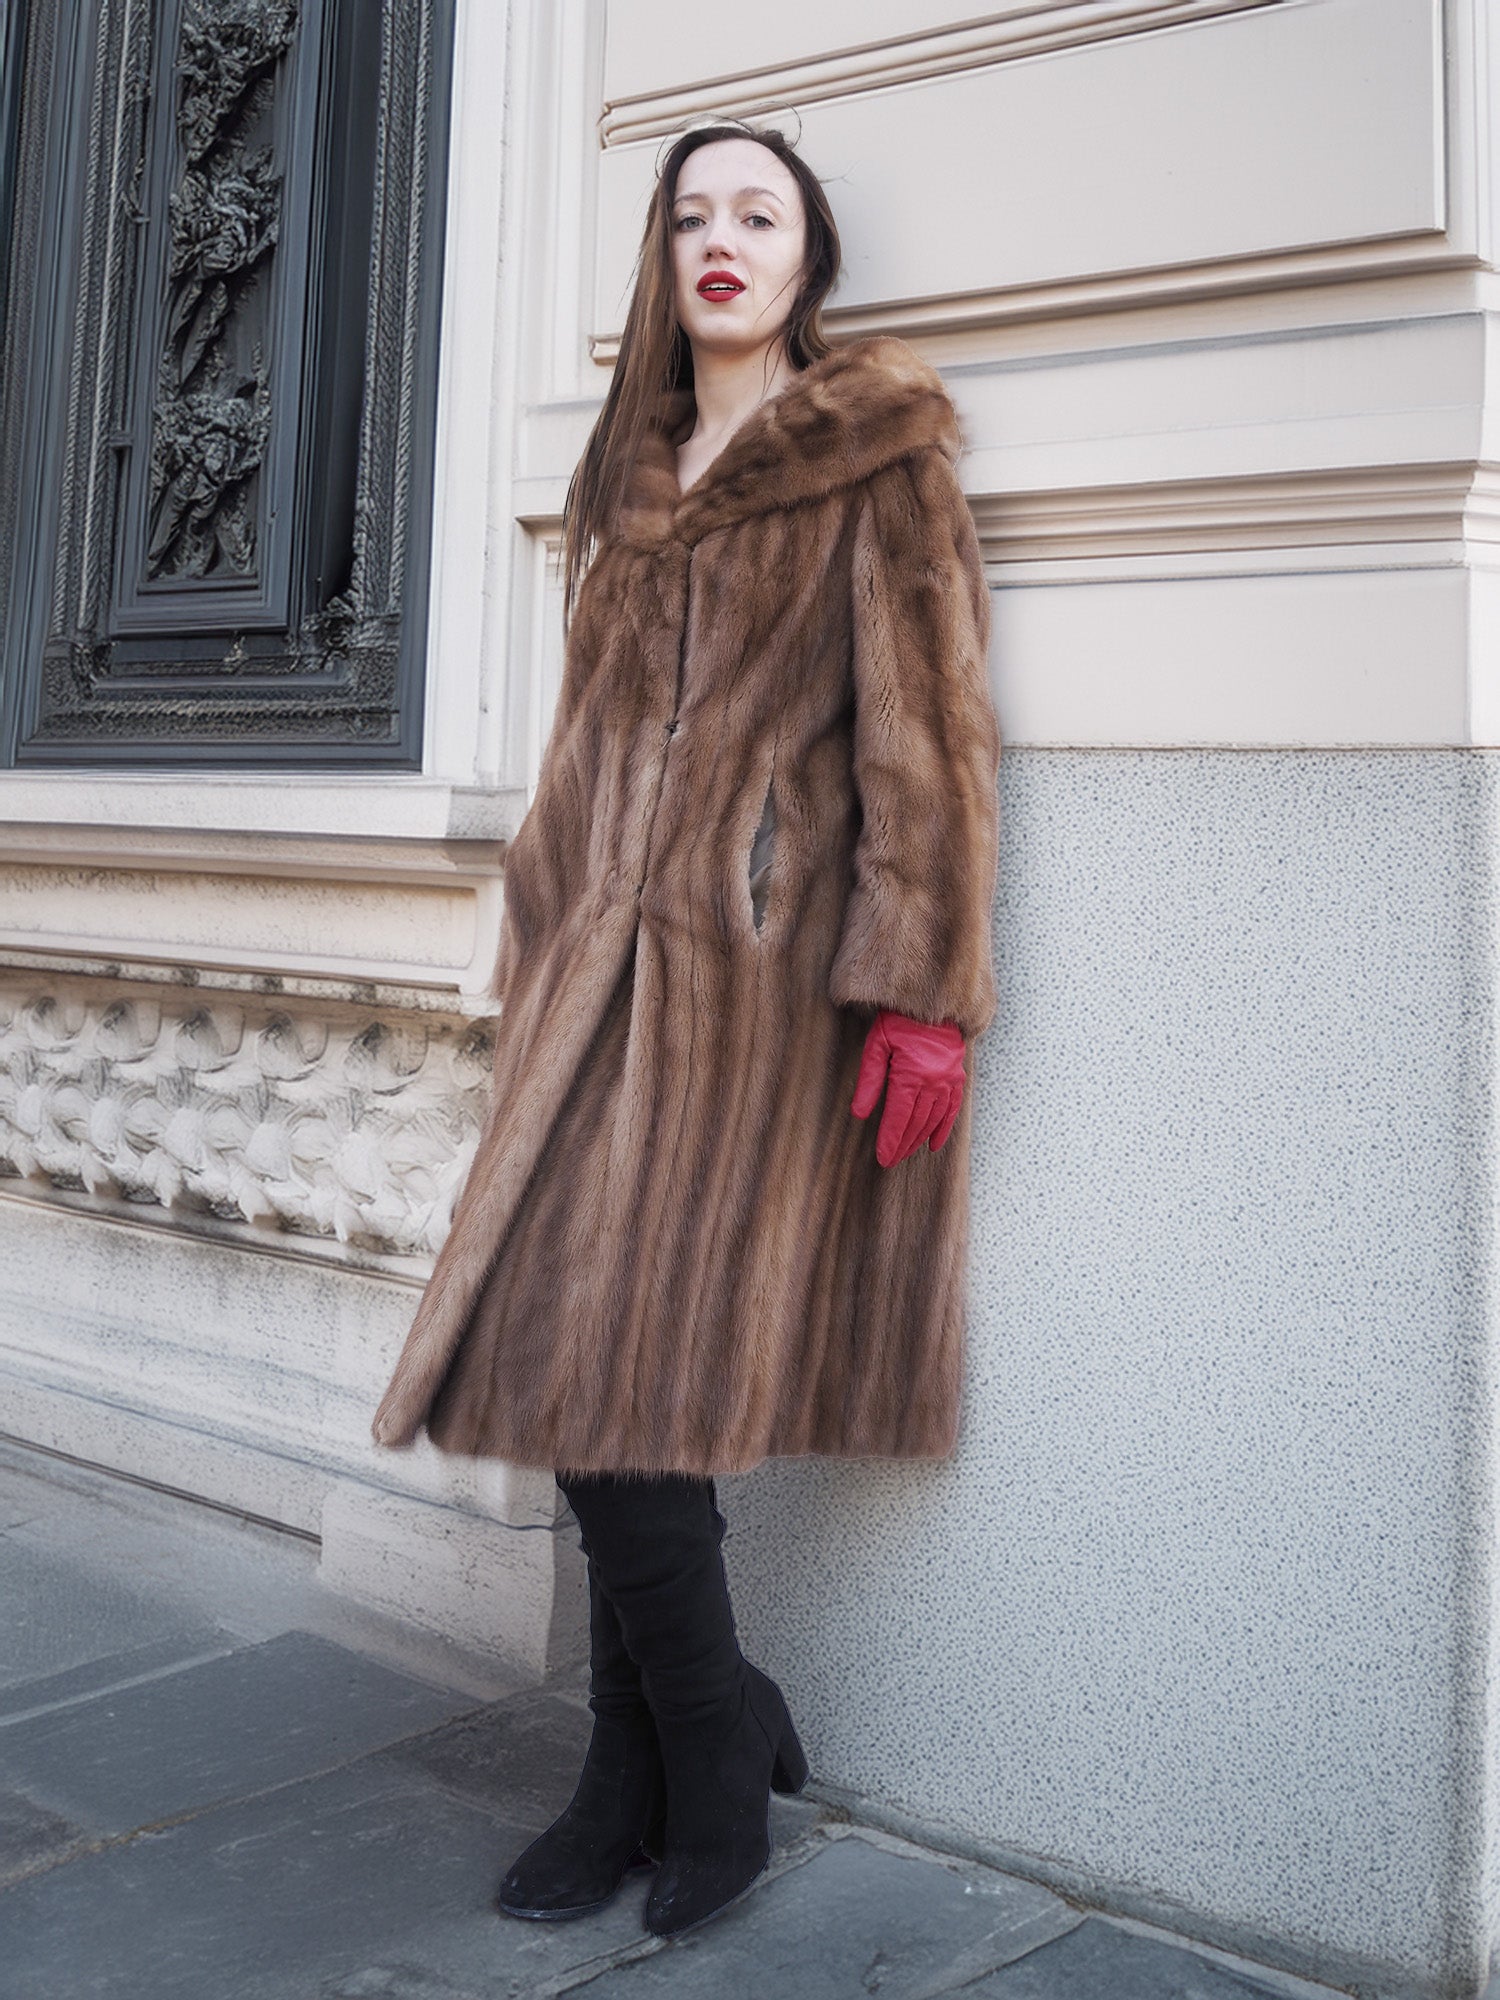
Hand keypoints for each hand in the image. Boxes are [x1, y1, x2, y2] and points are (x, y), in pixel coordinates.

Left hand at [850, 1009, 966, 1167]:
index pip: (899, 1117)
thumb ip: (869, 1081)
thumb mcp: (876, 1046)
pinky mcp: (957, 1077)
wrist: (930, 1003)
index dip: (890, 1140)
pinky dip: (944, 1128)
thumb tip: (859, 1114)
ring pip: (933, 1119)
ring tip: (906, 1154)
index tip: (883, 1157)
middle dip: (902, 1145)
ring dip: (919, 1140)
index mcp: (911, 1074)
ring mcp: (948, 1080)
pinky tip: (934, 1145)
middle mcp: (933, 1081)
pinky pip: (952, 1109)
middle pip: (916, 1123)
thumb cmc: (898, 1022)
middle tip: (890, 1161)